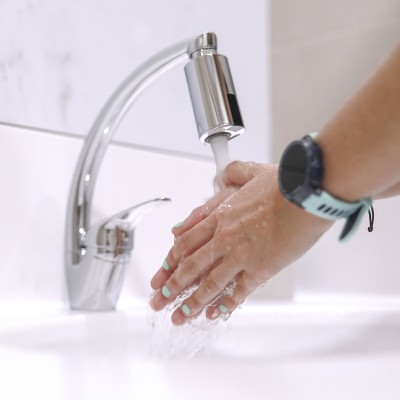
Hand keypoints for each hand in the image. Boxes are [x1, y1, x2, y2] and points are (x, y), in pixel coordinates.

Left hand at [150, 161, 332, 324]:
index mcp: (219, 217)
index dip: (170, 262)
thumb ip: (232, 174)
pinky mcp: (260, 269)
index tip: (161, 274)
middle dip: (171, 287)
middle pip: (190, 267)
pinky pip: (238, 292)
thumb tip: (221, 177)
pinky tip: (214, 315)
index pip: (185, 243)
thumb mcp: (251, 172)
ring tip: (179, 316)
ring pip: (209, 284)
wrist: (305, 194)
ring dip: (192, 302)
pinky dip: (225, 305)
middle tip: (158, 301)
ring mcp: (240, 256)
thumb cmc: (282, 184)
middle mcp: (224, 238)